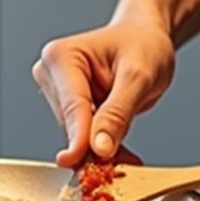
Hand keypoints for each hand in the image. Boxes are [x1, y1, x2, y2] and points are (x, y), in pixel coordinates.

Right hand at [32, 19, 175, 169]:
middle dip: (98, 144)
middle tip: (127, 160)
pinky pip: (84, 138)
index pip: (72, 106)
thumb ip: (118, 112)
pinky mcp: (68, 109)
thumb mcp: (139, 76)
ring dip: (102, 148)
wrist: (147, 39)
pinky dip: (104, 147)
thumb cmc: (143, 44)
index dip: (82, 138)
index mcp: (61, 56)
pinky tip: (120, 153)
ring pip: (77, 136)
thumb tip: (99, 148)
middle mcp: (52, 74)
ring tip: (128, 151)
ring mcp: (58, 93)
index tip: (87, 161)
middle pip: (72, 125)